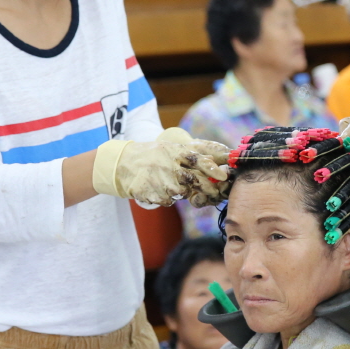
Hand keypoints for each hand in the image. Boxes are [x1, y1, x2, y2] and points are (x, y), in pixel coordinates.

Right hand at [93, 127, 229, 205]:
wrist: (124, 165)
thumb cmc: (157, 155)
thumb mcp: (175, 147)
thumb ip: (199, 152)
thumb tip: (225, 155)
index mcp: (177, 152)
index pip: (199, 160)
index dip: (213, 169)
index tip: (224, 176)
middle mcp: (170, 166)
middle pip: (196, 182)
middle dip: (209, 189)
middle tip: (216, 193)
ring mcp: (161, 182)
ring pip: (184, 194)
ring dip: (185, 193)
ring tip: (173, 183)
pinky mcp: (153, 195)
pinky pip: (170, 201)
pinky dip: (169, 197)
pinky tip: (160, 187)